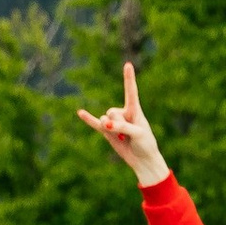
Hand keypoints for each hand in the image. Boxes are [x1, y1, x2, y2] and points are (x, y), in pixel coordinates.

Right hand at [76, 59, 168, 185]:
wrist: (142, 160)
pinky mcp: (107, 132)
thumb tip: (104, 123)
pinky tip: (80, 112)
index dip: (129, 78)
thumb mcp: (138, 134)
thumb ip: (122, 126)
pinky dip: (88, 119)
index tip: (128, 64)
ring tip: (123, 138)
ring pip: (104, 119)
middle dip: (118, 123)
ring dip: (111, 129)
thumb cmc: (145, 144)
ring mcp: (114, 122)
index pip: (131, 92)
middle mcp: (124, 113)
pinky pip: (95, 124)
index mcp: (135, 110)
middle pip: (112, 111)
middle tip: (130, 134)